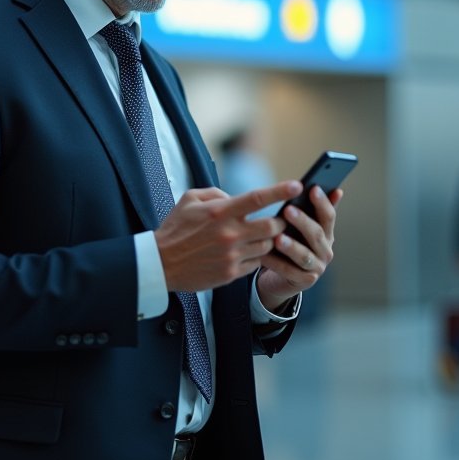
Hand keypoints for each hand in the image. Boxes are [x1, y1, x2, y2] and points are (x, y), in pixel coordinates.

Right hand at [155, 180, 302, 292]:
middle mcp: (229, 233)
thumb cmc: (175, 230)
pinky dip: (257, 256)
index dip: (280, 191)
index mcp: (221, 212)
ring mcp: (231, 255)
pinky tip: (248, 251)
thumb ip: (216, 194)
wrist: (161, 264)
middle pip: (272, 226)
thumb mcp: (190, 200)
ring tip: (263, 236)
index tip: (297, 185)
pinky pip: (256, 263)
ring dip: (269, 240)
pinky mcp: (231, 273)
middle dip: (280, 222)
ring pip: (267, 246)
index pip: (258, 198)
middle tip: (279, 219)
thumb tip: (235, 198)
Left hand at [256, 186, 341, 312]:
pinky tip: (264, 254)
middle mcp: (326, 250)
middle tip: (288, 209)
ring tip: (277, 237)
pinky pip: (289, 271)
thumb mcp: (300, 226)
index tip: (312, 188)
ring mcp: (317, 268)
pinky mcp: (305, 282)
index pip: (329, 216)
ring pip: (304, 255)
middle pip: (316, 234)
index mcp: (327, 234)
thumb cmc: (291, 243)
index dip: (322, 202)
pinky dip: (276, 263)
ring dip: (291, 245)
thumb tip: (337, 190)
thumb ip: (313, 210)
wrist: (282, 277)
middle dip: (302, 221)